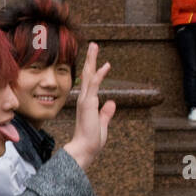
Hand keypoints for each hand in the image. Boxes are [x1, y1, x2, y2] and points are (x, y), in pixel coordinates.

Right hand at [64, 42, 116, 169]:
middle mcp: (84, 100)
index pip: (90, 83)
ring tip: (95, 46)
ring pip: (89, 76)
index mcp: (87, 104)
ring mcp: (85, 101)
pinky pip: (94, 85)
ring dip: (92, 60)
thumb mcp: (102, 124)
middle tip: (94, 45)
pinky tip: (105, 65)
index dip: (93, 70)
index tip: (97, 60)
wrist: (84, 150)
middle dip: (91, 60)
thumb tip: (111, 103)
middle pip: (87, 75)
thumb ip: (106, 113)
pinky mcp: (89, 103)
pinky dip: (100, 74)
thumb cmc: (90, 141)